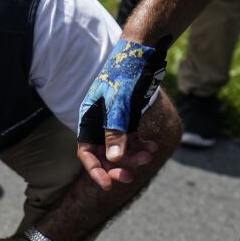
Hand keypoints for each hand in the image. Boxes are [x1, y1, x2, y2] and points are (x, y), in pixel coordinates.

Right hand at [77, 38, 167, 189]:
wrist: (141, 55)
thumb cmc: (125, 76)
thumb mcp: (120, 104)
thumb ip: (116, 131)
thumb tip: (114, 159)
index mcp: (88, 120)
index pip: (86, 152)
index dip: (94, 170)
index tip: (108, 185)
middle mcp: (99, 124)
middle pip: (103, 155)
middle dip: (116, 168)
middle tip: (130, 177)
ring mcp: (114, 123)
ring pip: (121, 150)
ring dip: (134, 157)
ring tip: (149, 155)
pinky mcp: (128, 121)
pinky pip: (133, 141)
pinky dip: (142, 146)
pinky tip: (153, 147)